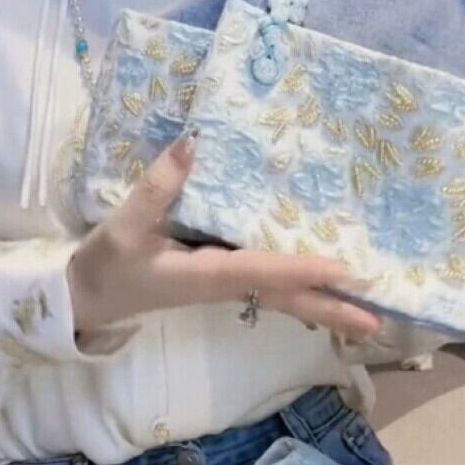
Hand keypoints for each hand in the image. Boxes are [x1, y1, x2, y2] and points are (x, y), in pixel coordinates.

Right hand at [68, 130, 379, 340]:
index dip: (302, 270)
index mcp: (205, 276)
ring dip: (323, 301)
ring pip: (282, 296)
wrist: (86, 299)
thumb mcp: (124, 225)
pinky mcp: (219, 277)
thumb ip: (157, 186)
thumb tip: (193, 143)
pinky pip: (269, 284)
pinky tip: (319, 279)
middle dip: (331, 309)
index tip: (342, 270)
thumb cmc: (107, 265)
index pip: (262, 273)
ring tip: (365, 306)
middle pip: (287, 300)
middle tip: (378, 320)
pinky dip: (299, 284)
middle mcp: (223, 285)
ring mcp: (223, 285)